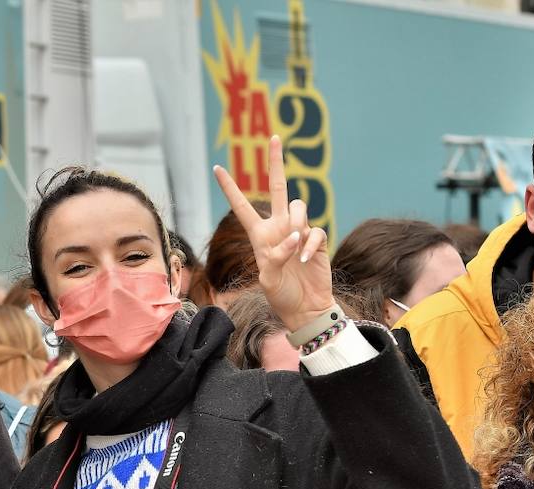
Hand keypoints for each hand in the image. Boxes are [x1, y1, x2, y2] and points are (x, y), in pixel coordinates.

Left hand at [213, 135, 332, 331]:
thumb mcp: (268, 280)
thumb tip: (292, 237)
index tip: (216, 168)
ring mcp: (299, 231)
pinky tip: (305, 260)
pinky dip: (309, 243)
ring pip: (298, 206)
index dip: (230, 188)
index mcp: (258, 236)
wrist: (305, 308)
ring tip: (294, 248)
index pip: (241, 206)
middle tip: (274, 136)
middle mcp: (278, 228)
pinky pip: (315, 230)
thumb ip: (275, 258)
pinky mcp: (317, 238)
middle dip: (275, 162)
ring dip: (295, 224)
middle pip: (277, 188)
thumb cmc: (281, 296)